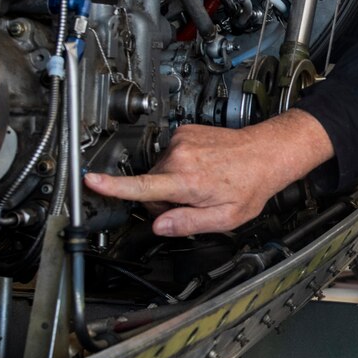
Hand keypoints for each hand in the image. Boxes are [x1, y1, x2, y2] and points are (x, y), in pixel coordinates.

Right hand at [83, 110, 333, 235]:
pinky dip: (180, 166)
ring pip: (160, 171)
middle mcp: (180, 155)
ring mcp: (181, 140)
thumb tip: (160, 225)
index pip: (141, 186)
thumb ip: (188, 223)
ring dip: (173, 182)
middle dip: (165, 199)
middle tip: (194, 202)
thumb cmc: (250, 185)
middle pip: (151, 185)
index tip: (90, 181)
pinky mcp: (184, 131)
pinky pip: (170, 156)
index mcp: (187, 179)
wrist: (266, 152)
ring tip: (202, 184)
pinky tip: (202, 169)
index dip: (113, 187)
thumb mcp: (224, 218)